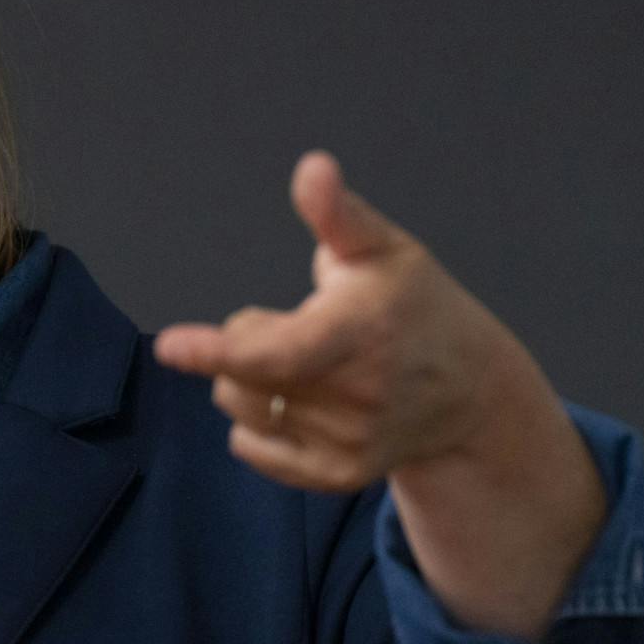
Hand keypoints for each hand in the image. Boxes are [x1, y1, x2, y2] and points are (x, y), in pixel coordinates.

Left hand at [152, 150, 526, 493]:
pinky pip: (251, 448)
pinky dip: (254, 423)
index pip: (276, 353)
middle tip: (299, 326)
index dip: (218, 350)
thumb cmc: (414, 305)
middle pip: (241, 374)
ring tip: (303, 362)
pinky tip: (299, 402)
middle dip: (247, 340)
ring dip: (247, 381)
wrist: (472, 391)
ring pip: (239, 407)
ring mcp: (349, 441)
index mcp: (361, 332)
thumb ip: (337, 213)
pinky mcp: (338, 475)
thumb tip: (312, 167)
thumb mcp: (382, 248)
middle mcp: (357, 395)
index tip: (171, 345)